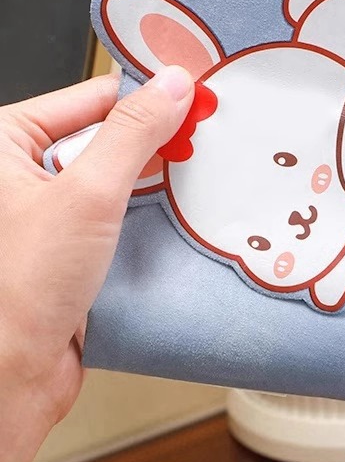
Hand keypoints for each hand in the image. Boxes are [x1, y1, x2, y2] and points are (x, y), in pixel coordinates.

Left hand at [0, 68, 193, 461]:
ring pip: (119, 179)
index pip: (90, 98)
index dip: (147, 96)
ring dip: (160, 180)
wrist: (13, 373)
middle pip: (108, 137)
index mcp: (6, 142)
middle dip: (160, 140)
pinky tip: (183, 214)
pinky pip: (121, 216)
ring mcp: (51, 212)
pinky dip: (153, 214)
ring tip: (204, 173)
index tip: (196, 93)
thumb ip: (132, 134)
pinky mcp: (73, 247)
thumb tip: (172, 87)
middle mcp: (24, 174)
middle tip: (208, 136)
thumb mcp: (87, 193)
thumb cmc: (19, 287)